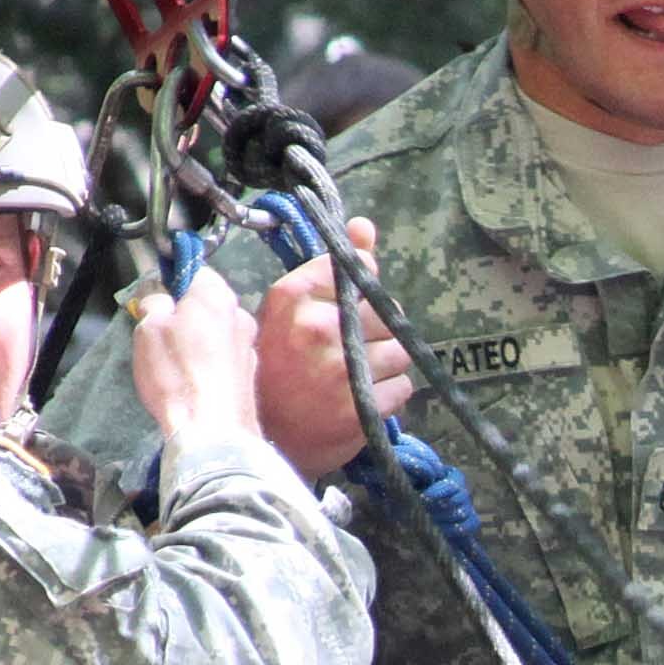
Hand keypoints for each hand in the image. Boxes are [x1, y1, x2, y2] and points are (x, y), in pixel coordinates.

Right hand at [129, 262, 268, 453]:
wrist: (213, 431)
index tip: (155, 295)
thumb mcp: (149, 329)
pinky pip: (224, 356)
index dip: (171, 278)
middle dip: (184, 311)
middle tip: (159, 331)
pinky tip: (194, 379)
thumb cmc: (176, 373)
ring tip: (175, 361)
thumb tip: (158, 293)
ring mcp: (249, 345)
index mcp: (216, 294)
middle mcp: (240, 313)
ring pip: (217, 330)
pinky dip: (209, 361)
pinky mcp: (250, 374)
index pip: (194, 268)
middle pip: (207, 301)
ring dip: (198, 337)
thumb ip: (153, 301)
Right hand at [250, 221, 410, 475]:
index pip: (359, 270)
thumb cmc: (273, 371)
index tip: (345, 311)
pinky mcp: (360, 407)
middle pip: (386, 313)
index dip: (361, 293)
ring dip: (383, 365)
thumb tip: (365, 226)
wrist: (262, 438)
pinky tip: (360, 400)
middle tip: (346, 353)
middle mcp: (318, 327)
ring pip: (399, 351)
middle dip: (375, 332)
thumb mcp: (288, 310)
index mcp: (293, 297)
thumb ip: (332, 267)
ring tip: (354, 377)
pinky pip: (401, 388)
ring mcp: (341, 369)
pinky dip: (387, 396)